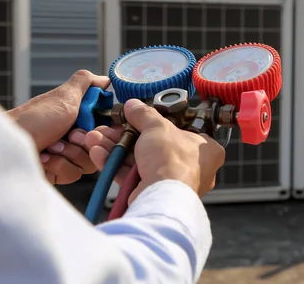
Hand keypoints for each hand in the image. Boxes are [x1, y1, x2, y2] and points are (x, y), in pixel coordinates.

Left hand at [7, 70, 109, 183]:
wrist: (9, 148)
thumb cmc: (33, 120)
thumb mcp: (64, 96)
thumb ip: (86, 82)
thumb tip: (105, 78)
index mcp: (78, 115)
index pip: (107, 125)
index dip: (105, 129)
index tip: (96, 127)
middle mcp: (74, 134)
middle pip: (101, 145)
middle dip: (84, 141)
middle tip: (70, 135)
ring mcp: (67, 154)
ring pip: (89, 161)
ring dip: (70, 153)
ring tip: (52, 146)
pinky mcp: (59, 172)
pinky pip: (74, 173)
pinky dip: (60, 165)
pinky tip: (46, 158)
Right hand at [85, 99, 225, 203]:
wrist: (160, 198)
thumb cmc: (172, 162)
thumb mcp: (158, 127)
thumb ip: (144, 115)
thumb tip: (134, 106)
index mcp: (206, 150)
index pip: (184, 131)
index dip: (161, 123)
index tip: (141, 117)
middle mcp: (192, 168)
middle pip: (155, 146)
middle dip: (127, 135)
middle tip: (112, 127)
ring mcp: (171, 182)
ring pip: (140, 161)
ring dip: (116, 148)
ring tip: (97, 137)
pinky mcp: (153, 194)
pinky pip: (132, 176)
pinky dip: (115, 164)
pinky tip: (98, 152)